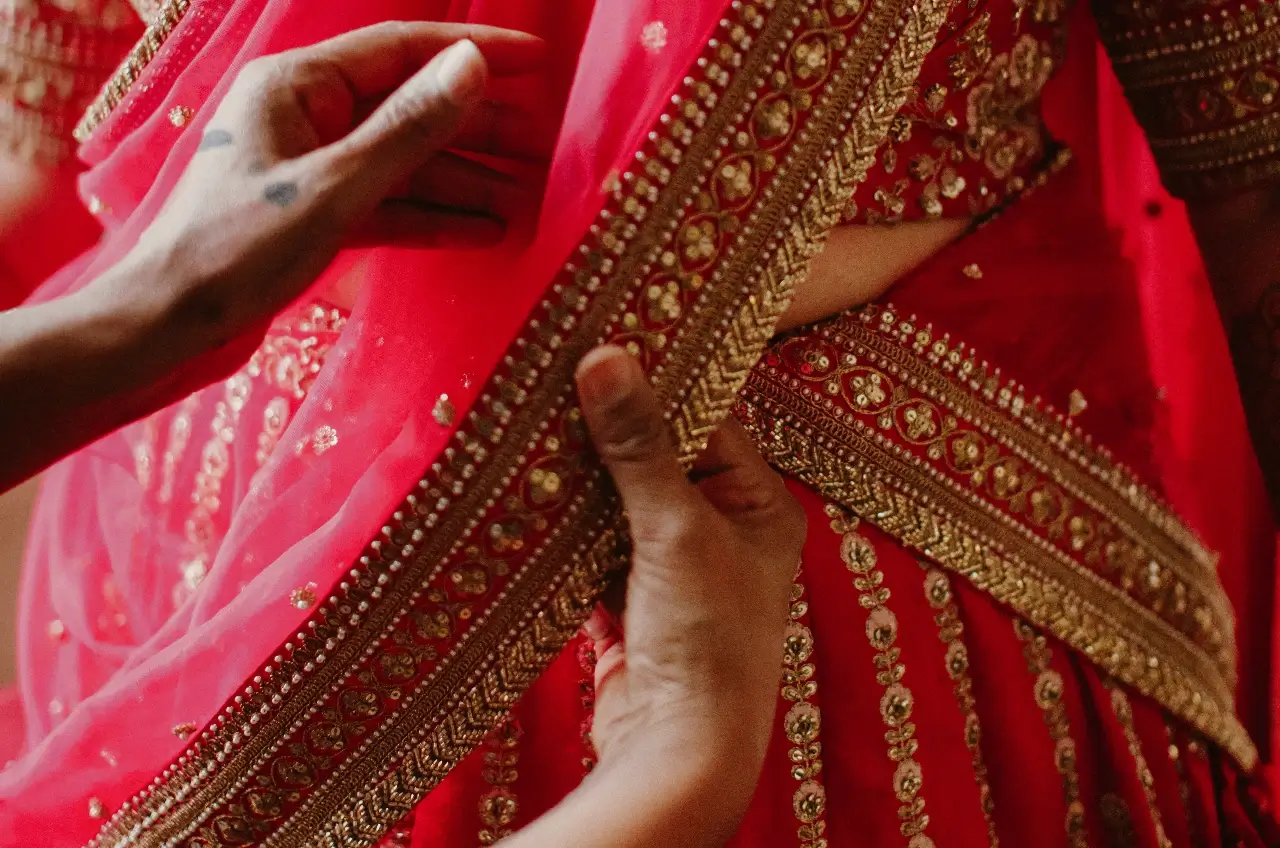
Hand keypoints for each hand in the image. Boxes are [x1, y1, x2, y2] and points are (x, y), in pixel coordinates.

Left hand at [94, 22, 547, 364]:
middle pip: (411, 110)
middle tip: (550, 147)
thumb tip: (472, 66)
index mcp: (297, 86)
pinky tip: (487, 231)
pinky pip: (389, 207)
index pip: (402, 51)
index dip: (475, 52)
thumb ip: (408, 128)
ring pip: (406, 165)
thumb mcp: (334, 187)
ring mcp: (312, 170)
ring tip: (533, 199)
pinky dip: (435, 219)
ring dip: (467, 182)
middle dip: (481, 130)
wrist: (169, 329)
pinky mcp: (317, 219)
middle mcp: (307, 118)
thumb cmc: (235, 251)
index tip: (539, 61)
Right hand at [568, 346, 806, 845]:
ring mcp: (673, 573)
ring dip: (581, 485)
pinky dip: (564, 534)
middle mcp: (722, 536)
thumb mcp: (676, 526)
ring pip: (619, 508)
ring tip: (533, 429)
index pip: (710, 423)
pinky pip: (592, 552)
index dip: (660, 387)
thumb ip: (640, 445)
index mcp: (760, 509)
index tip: (607, 346)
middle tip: (556, 382)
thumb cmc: (708, 637)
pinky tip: (530, 500)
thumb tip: (606, 358)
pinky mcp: (629, 606)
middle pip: (659, 464)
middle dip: (609, 436)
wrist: (679, 749)